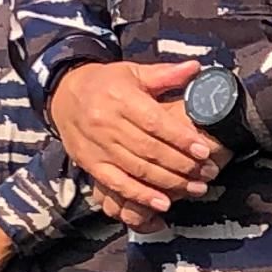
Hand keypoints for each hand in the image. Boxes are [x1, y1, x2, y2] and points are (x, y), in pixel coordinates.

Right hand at [51, 59, 224, 225]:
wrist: (64, 95)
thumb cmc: (106, 84)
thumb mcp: (133, 72)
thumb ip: (165, 74)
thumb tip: (195, 67)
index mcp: (120, 97)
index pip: (154, 121)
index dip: (180, 138)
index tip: (203, 150)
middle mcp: (107, 123)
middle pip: (148, 149)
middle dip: (181, 164)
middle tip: (207, 172)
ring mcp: (97, 146)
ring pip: (137, 169)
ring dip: (168, 182)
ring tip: (195, 188)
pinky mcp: (90, 163)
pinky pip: (116, 184)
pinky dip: (140, 195)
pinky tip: (162, 203)